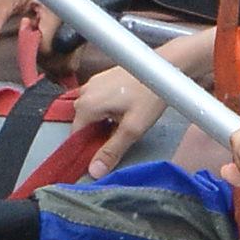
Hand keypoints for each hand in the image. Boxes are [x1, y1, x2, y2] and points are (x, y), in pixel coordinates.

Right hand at [71, 24, 209, 151]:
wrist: (164, 67)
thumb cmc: (150, 95)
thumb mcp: (132, 129)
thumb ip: (111, 151)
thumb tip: (94, 171)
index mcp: (87, 105)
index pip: (75, 137)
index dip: (87, 150)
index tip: (102, 157)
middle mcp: (84, 92)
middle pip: (82, 125)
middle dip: (96, 135)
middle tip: (119, 139)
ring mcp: (93, 83)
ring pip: (90, 113)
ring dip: (102, 123)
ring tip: (123, 125)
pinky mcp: (102, 79)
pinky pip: (97, 102)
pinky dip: (106, 111)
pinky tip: (123, 113)